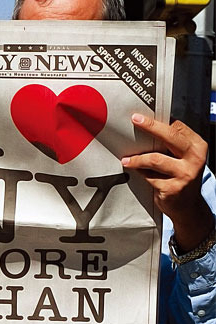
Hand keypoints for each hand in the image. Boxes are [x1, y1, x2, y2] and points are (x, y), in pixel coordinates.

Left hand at [122, 114, 213, 251]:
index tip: (141, 115)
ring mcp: (184, 174)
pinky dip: (139, 173)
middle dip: (151, 126)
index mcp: (197, 146)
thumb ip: (171, 145)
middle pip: (171, 137)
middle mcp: (194, 158)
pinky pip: (149, 177)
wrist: (188, 207)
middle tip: (135, 120)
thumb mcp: (182, 158)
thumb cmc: (181, 177)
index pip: (178, 127)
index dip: (158, 120)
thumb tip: (145, 127)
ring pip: (155, 159)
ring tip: (126, 160)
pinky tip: (134, 171)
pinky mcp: (172, 188)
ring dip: (137, 159)